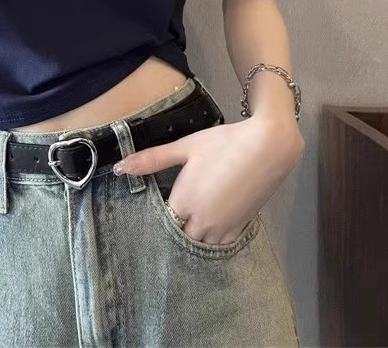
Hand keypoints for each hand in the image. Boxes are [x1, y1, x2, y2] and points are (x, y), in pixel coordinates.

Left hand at [113, 114, 304, 245]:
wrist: (268, 146)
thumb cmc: (223, 143)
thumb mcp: (185, 147)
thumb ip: (152, 159)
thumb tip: (120, 167)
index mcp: (185, 202)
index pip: (163, 222)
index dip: (160, 215)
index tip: (157, 205)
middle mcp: (202, 221)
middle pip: (180, 237)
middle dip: (176, 227)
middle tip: (174, 212)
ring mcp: (223, 227)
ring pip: (200, 244)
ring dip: (193, 235)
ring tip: (190, 218)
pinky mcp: (241, 227)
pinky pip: (221, 244)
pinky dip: (213, 237)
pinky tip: (211, 222)